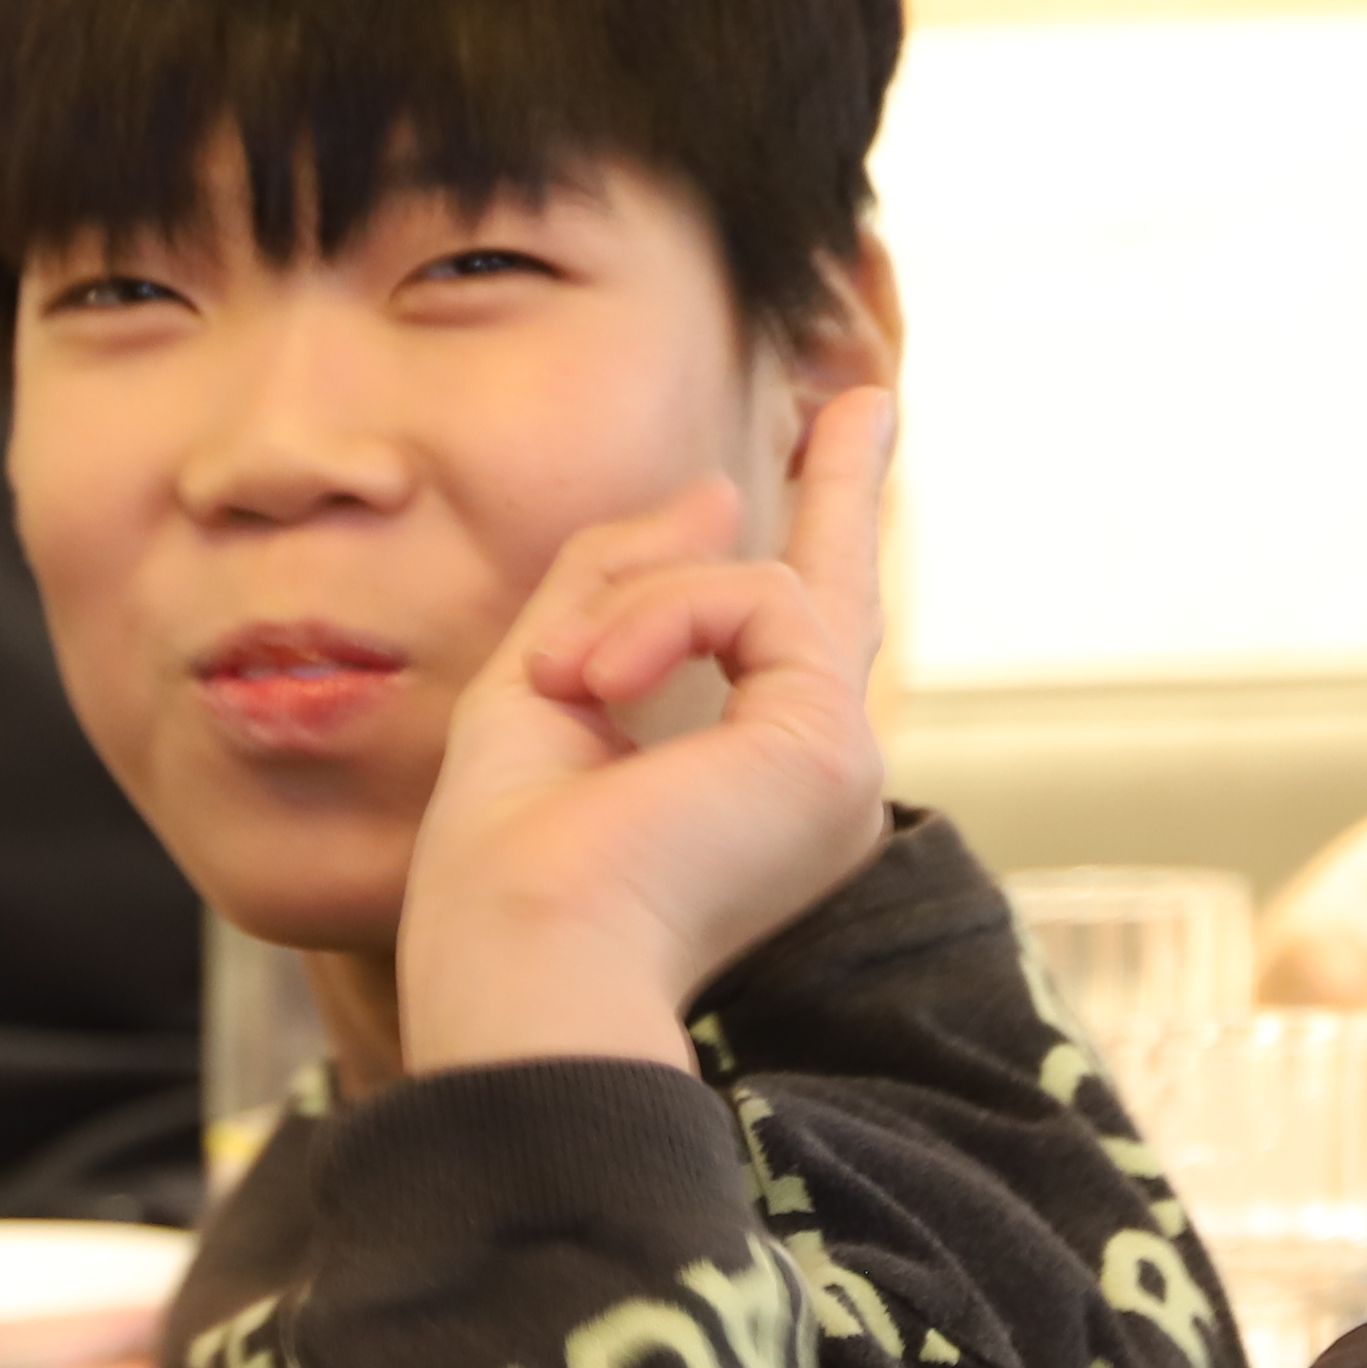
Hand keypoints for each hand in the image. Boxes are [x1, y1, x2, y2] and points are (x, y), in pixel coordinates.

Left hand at [397, 387, 901, 1072]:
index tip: (838, 437)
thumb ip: (618, 589)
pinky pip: (754, 598)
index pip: (785, 646)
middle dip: (840, 490)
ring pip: (756, 588)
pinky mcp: (831, 742)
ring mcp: (836, 766)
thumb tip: (719, 491)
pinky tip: (595, 685)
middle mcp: (808, 785)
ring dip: (630, 609)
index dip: (817, 535)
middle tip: (862, 399)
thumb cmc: (504, 875)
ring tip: (564, 684)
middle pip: (826, 604)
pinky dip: (657, 618)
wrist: (520, 967)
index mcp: (744, 791)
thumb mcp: (541, 691)